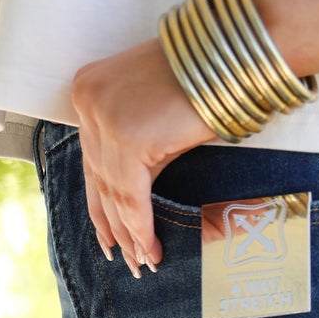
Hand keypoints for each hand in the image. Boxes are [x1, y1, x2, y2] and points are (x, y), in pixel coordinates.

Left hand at [69, 37, 216, 274]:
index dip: (100, 205)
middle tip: (127, 260)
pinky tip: (153, 250)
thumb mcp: (154, 109)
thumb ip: (133, 140)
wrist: (230, 54)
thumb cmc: (203, 79)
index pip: (90, 160)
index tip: (109, 238)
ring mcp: (104, 119)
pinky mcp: (127, 139)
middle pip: (98, 180)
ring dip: (131, 235)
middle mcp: (88, 102)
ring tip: (145, 263)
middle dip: (114, 226)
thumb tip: (132, 192)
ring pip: (114, 194)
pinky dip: (142, 229)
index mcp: (89, 90)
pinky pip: (132, 198)